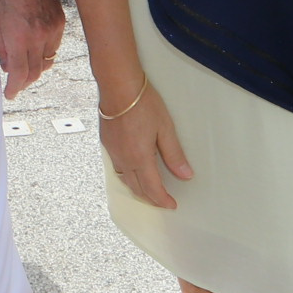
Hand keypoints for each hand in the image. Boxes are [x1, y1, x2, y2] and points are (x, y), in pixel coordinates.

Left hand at [0, 0, 65, 99]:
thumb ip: (0, 47)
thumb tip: (8, 66)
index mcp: (19, 37)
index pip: (20, 74)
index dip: (14, 88)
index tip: (10, 93)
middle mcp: (39, 37)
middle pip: (35, 72)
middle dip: (24, 81)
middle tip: (16, 83)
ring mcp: (52, 30)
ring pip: (46, 61)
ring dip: (35, 67)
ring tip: (25, 66)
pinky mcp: (60, 22)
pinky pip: (54, 46)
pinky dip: (44, 52)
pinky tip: (35, 48)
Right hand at [97, 76, 191, 209]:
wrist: (118, 86)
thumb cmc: (143, 104)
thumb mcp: (165, 129)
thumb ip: (174, 155)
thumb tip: (185, 174)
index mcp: (140, 158)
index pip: (153, 188)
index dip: (162, 199)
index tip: (171, 205)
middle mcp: (124, 159)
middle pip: (136, 188)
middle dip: (150, 198)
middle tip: (161, 201)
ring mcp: (113, 152)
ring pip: (124, 179)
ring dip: (137, 188)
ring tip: (147, 190)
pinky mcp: (107, 143)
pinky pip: (117, 168)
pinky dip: (126, 176)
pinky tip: (131, 171)